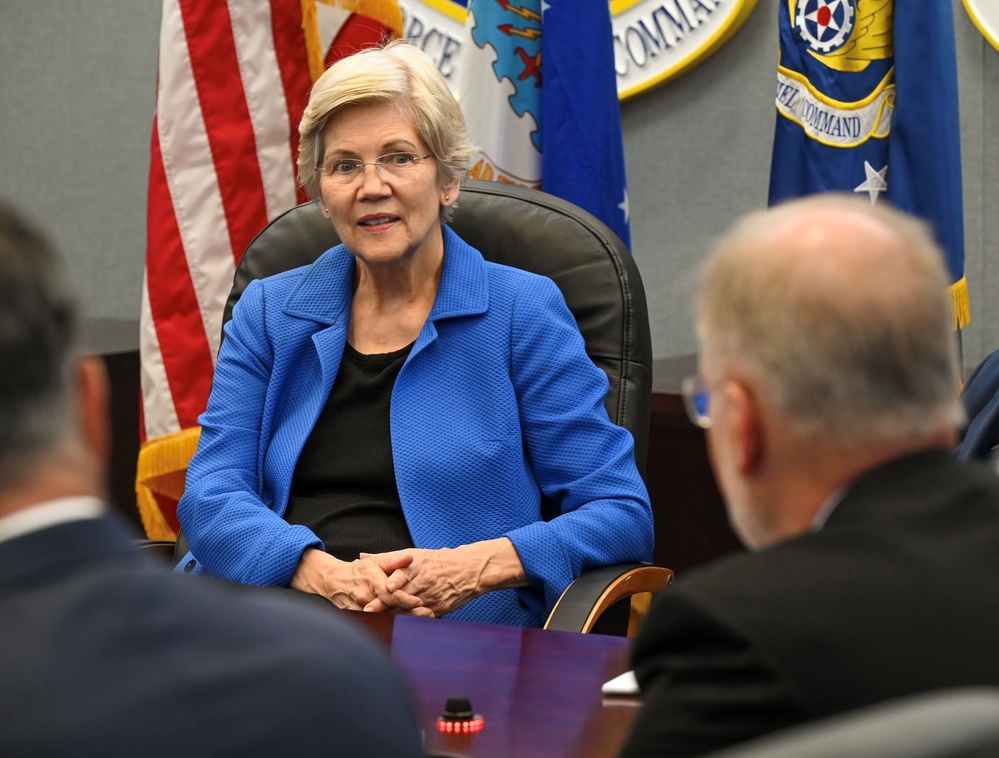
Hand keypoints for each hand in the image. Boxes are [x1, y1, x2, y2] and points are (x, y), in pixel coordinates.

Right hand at [290, 548, 431, 614]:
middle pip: (390, 610)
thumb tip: (410, 558)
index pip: (390, 594)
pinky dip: (391, 627)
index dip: (405, 599)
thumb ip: (393, 561)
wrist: (333, 582)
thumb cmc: (359, 571)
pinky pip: (376, 625)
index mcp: (372, 582)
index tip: (419, 601)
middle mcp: (366, 598)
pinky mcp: (357, 619)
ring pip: (384, 620)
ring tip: (422, 622)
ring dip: (403, 622)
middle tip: (429, 614)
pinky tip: (406, 629)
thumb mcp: (375, 562)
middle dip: (410, 613)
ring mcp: (361, 611)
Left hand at [361, 538, 526, 616]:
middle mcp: (423, 582)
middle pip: (400, 595)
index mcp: (416, 567)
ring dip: (392, 615)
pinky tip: (395, 628)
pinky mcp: (436, 610)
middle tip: (367, 611)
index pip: (400, 575)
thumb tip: (361, 557)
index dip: (391, 583)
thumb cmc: (437, 561)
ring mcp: (430, 597)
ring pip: (408, 609)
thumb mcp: (414, 555)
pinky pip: (420, 618)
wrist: (468, 571)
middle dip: (384, 604)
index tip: (382, 588)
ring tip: (376, 622)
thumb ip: (386, 558)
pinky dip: (407, 623)